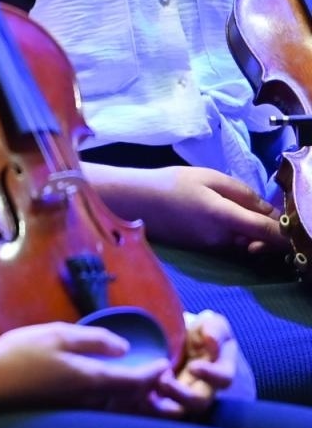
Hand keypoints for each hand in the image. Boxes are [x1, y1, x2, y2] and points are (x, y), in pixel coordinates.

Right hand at [0, 321, 169, 410]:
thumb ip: (94, 340)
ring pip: (114, 405)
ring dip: (130, 395)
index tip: (165, 363)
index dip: (154, 373)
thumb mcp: (58, 335)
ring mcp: (76, 408)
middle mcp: (90, 400)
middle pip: (129, 398)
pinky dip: (111, 398)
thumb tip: (124, 347)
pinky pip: (99, 406)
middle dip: (148, 388)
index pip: (136, 381)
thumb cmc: (21, 354)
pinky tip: (105, 387)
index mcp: (93, 379)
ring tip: (136, 381)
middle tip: (157, 375)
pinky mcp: (63, 410)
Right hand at [96, 164, 285, 254]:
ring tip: (236, 208)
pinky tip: (220, 216)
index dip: (286, 231)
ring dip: (249, 230)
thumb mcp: (209, 177)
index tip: (293, 222)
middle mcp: (221, 239)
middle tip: (260, 207)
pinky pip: (229, 243)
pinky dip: (234, 233)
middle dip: (266, 227)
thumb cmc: (170, 184)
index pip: (269, 232)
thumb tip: (267, 210)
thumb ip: (242, 193)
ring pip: (245, 242)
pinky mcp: (202, 250)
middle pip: (259, 239)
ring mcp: (211, 247)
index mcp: (225, 218)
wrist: (134, 202)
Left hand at [146, 310, 237, 418]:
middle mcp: (204, 388)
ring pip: (176, 410)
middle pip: (198, 402)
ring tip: (146, 386)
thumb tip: (211, 339)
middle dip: (181, 395)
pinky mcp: (164, 399)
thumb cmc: (201, 331)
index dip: (212, 375)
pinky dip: (144, 403)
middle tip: (163, 382)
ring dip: (160, 402)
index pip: (224, 379)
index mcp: (220, 370)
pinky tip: (132, 394)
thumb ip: (216, 330)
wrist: (179, 336)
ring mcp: (184, 395)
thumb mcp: (212, 325)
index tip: (195, 367)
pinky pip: (154, 408)